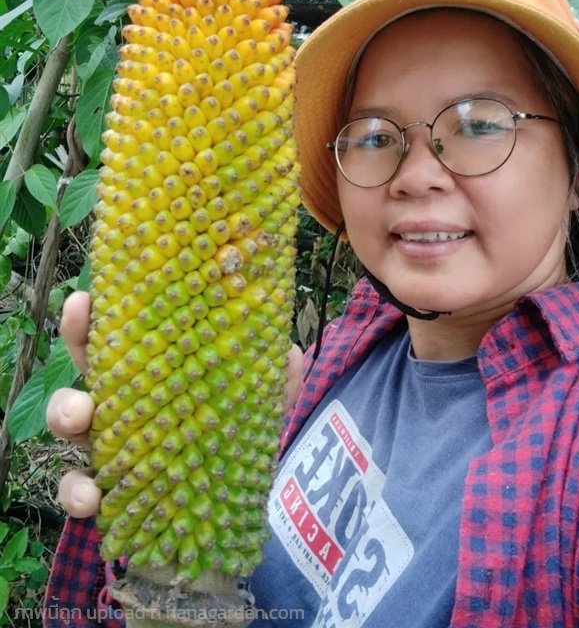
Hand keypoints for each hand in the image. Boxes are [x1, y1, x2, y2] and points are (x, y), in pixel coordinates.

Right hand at [48, 291, 305, 517]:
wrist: (231, 506)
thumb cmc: (234, 438)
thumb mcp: (261, 405)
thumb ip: (278, 381)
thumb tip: (291, 354)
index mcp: (156, 370)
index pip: (125, 330)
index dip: (103, 309)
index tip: (89, 294)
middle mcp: (126, 400)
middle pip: (88, 358)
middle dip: (75, 337)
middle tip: (78, 317)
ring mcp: (112, 444)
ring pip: (69, 420)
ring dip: (65, 411)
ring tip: (81, 415)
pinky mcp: (109, 491)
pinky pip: (76, 490)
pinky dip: (77, 493)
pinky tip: (94, 498)